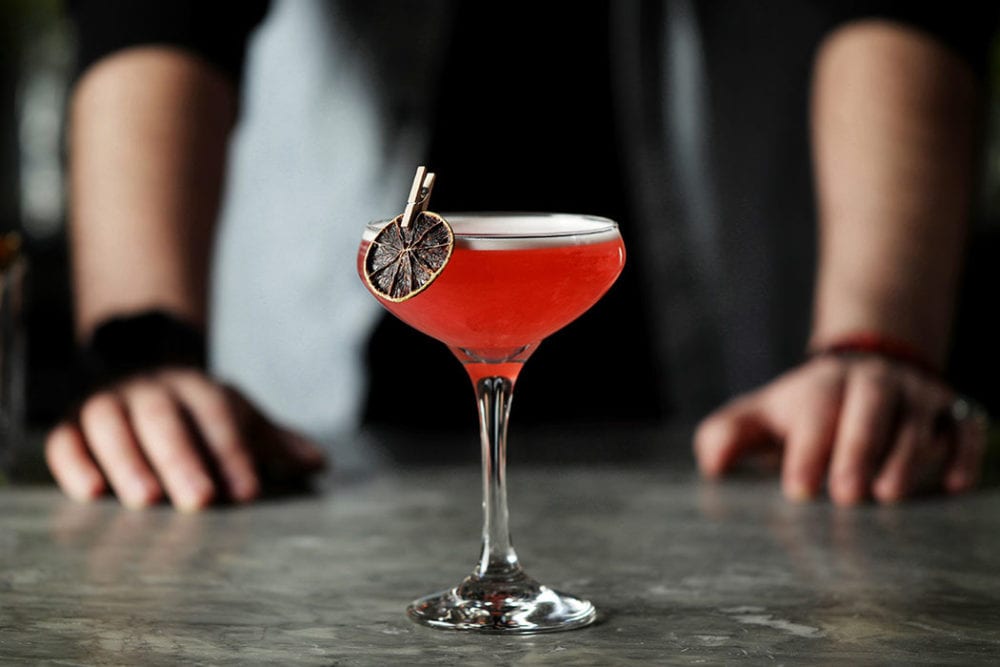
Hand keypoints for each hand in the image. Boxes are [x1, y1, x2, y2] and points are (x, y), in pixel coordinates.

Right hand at [45, 368, 325, 510]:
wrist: (143, 379)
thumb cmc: (201, 415)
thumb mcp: (240, 420)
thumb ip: (274, 442)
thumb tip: (318, 462)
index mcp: (197, 387)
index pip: (217, 413)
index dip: (232, 451)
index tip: (247, 492)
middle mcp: (150, 389)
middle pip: (164, 418)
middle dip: (182, 458)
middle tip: (200, 501)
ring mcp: (108, 403)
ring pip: (111, 424)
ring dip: (128, 461)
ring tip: (146, 502)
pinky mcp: (72, 424)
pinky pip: (66, 439)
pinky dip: (74, 463)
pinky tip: (90, 494)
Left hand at [694, 355, 986, 504]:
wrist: (864, 369)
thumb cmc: (805, 410)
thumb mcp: (763, 415)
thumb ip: (730, 434)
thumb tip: (711, 465)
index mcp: (825, 384)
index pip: (817, 409)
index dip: (808, 448)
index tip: (797, 490)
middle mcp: (875, 383)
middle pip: (870, 405)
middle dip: (858, 448)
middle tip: (846, 496)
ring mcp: (917, 396)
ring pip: (917, 418)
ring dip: (905, 455)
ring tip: (888, 496)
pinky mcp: (953, 413)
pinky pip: (967, 426)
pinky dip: (964, 451)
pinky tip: (955, 483)